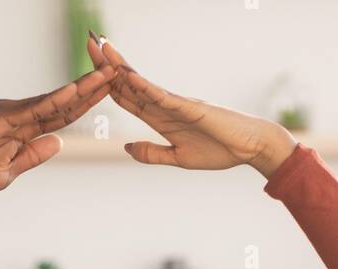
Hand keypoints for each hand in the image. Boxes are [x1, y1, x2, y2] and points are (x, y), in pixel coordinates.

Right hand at [0, 65, 115, 197]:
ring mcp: (11, 113)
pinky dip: (56, 99)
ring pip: (54, 99)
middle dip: (92, 88)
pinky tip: (75, 91)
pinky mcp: (0, 117)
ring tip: (106, 75)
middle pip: (64, 101)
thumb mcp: (10, 171)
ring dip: (81, 88)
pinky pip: (34, 108)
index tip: (110, 93)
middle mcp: (20, 115)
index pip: (62, 115)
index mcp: (24, 129)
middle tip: (119, 72)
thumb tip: (59, 143)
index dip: (87, 104)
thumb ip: (33, 156)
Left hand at [87, 34, 296, 176]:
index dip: (107, 83)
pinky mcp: (190, 107)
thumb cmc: (219, 151)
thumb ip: (152, 153)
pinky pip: (162, 97)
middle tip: (88, 41)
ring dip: (121, 66)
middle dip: (108, 63)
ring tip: (102, 48)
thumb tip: (125, 148)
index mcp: (160, 118)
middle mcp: (164, 106)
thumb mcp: (178, 158)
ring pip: (142, 83)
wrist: (248, 148)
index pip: (127, 98)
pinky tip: (129, 77)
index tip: (89, 69)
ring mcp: (176, 104)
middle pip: (129, 82)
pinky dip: (145, 87)